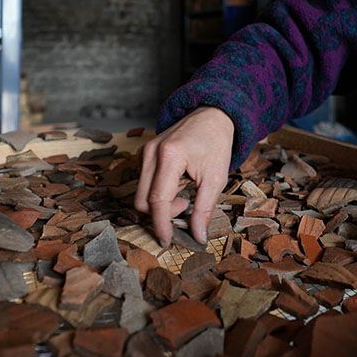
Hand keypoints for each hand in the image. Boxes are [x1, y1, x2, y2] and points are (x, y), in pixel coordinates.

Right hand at [135, 106, 234, 246]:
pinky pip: (143, 183)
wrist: (211, 116)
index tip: (167, 241)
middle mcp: (151, 152)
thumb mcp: (216, 178)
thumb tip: (198, 237)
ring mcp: (144, 151)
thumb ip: (204, 209)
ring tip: (184, 192)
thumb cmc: (216, 143)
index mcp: (170, 156)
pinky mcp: (143, 153)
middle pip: (142, 200)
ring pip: (140, 193)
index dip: (161, 225)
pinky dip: (157, 191)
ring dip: (160, 203)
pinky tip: (176, 184)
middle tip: (186, 206)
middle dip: (161, 213)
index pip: (157, 200)